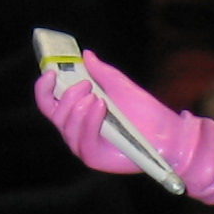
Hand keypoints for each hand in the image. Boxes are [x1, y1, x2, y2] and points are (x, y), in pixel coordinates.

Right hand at [32, 51, 213, 203]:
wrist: (169, 134)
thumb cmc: (146, 112)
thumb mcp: (120, 85)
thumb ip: (101, 72)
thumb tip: (85, 54)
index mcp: (79, 113)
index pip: (50, 102)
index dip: (43, 88)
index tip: (50, 72)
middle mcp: (77, 130)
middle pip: (55, 114)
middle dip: (66, 96)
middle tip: (85, 84)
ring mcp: (84, 146)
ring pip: (66, 127)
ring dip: (77, 108)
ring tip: (96, 96)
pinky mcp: (94, 158)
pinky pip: (83, 141)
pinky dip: (89, 122)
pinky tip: (100, 107)